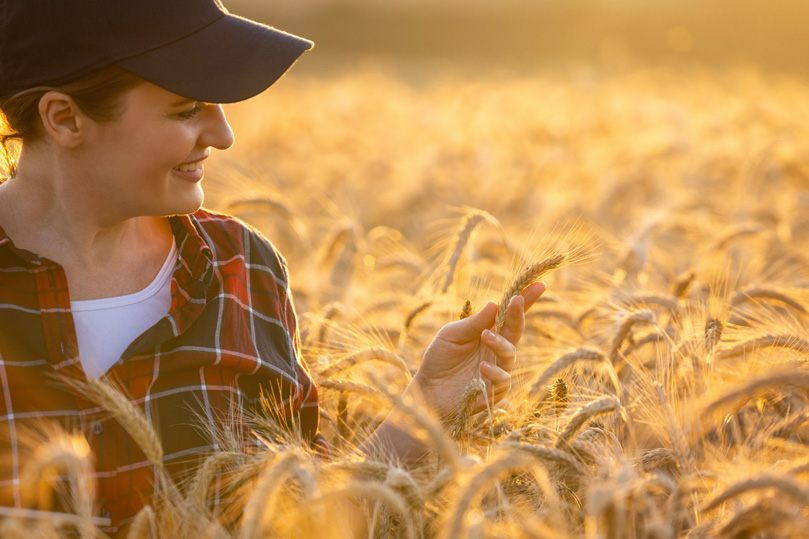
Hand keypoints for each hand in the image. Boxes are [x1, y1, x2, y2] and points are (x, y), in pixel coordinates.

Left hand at [408, 282, 545, 420]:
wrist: (426, 392)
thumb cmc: (438, 360)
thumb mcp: (451, 335)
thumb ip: (473, 323)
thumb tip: (495, 303)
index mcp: (487, 332)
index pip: (509, 315)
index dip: (525, 300)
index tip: (539, 284)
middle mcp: (496, 350)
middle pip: (515, 331)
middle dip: (519, 315)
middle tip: (517, 301)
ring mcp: (497, 370)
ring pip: (510, 354)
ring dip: (500, 343)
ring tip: (485, 336)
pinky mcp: (493, 391)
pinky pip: (502, 380)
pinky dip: (494, 372)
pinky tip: (482, 367)